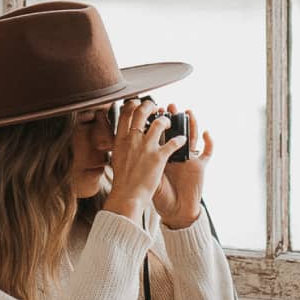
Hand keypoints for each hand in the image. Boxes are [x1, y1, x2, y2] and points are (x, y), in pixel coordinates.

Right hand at [105, 95, 175, 218]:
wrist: (127, 196)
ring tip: (170, 122)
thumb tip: (125, 138)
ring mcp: (146, 147)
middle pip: (141, 112)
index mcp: (121, 140)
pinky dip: (179, 140)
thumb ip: (122, 146)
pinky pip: (173, 142)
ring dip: (167, 120)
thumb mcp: (117, 158)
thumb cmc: (122, 181)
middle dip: (150, 105)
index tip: (137, 103)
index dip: (133, 105)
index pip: (125, 114)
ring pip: (159, 123)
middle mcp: (133, 140)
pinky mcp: (158, 157)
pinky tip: (182, 140)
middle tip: (155, 106)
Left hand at [151, 102, 212, 230]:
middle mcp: (176, 153)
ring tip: (188, 111)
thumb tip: (124, 147)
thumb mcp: (146, 175)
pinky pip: (208, 151)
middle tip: (169, 106)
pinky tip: (207, 132)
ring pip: (193, 136)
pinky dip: (209, 141)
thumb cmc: (159, 195)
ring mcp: (189, 158)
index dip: (157, 120)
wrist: (174, 211)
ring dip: (192, 123)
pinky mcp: (200, 166)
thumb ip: (139, 161)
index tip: (152, 109)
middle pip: (176, 130)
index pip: (161, 133)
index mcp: (162, 154)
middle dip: (173, 117)